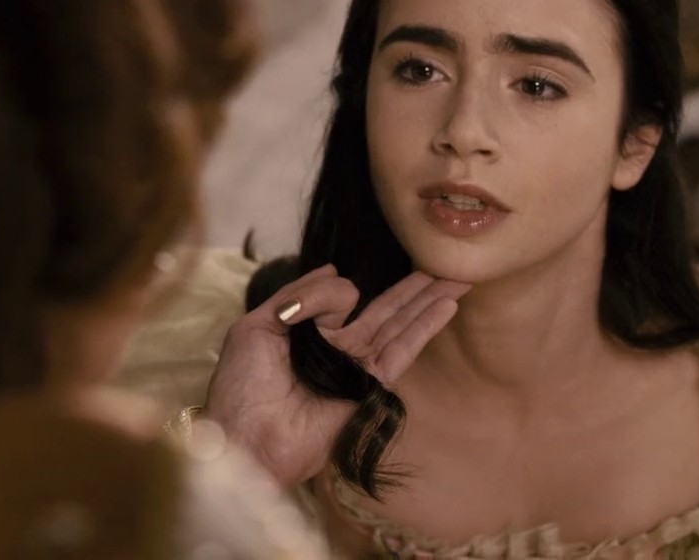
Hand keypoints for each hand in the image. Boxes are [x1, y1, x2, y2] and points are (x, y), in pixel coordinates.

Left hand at [203, 265, 470, 485]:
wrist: (246, 437)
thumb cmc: (241, 386)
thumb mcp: (257, 326)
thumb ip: (297, 295)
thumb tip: (333, 267)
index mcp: (307, 332)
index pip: (340, 296)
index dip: (333, 290)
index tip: (311, 305)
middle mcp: (337, 348)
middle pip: (383, 309)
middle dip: (413, 286)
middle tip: (443, 260)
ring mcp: (357, 369)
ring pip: (399, 326)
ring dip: (428, 300)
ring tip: (457, 276)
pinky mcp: (371, 388)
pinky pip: (401, 352)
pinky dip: (424, 327)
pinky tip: (446, 305)